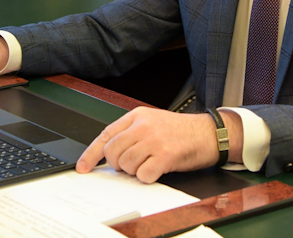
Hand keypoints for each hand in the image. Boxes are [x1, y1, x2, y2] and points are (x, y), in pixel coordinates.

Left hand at [76, 107, 241, 182]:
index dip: (91, 153)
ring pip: (126, 165)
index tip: (83, 167)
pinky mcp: (165, 155)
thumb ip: (131, 133)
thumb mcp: (153, 122)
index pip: (106, 135)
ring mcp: (154, 140)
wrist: (209, 133)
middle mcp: (143, 126)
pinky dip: (147, 177)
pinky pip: (143, 175)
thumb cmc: (181, 131)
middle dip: (119, 164)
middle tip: (132, 164)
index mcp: (137, 116)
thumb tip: (109, 154)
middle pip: (113, 152)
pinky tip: (157, 170)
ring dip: (135, 171)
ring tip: (149, 164)